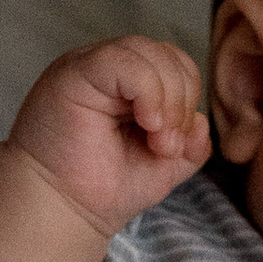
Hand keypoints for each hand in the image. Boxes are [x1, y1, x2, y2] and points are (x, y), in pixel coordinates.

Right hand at [8, 38, 209, 238]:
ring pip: (149, 52)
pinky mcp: (73, 72)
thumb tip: (200, 121)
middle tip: (166, 145)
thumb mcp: (164, 165)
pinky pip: (123, 59)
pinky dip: (149, 90)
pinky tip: (146, 122)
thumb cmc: (102, 188)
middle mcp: (108, 69)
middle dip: (182, 100)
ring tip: (156, 139)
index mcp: (128, 84)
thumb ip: (190, 142)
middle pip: (167, 53)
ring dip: (168, 98)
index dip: (188, 99)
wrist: (62, 210)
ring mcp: (89, 66)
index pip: (175, 64)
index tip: (173, 146)